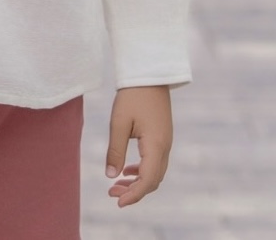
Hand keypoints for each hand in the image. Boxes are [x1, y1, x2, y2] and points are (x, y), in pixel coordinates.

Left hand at [105, 85, 172, 206]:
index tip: (117, 201)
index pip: (147, 180)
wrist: (149, 74)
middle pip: (153, 180)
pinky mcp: (162, 137)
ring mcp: (165, 142)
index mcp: (156, 146)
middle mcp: (165, 147)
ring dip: (138, 182)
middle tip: (112, 193)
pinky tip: (127, 170)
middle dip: (134, 191)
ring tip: (117, 184)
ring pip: (155, 173)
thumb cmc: (132, 95)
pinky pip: (155, 162)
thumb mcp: (119, 122)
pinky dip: (142, 171)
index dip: (133, 195)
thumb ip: (115, 150)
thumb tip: (110, 176)